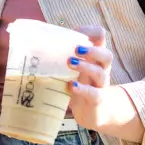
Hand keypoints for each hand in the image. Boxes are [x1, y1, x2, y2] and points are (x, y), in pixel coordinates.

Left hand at [66, 26, 142, 141]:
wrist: (93, 113)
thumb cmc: (80, 85)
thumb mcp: (73, 68)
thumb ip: (63, 55)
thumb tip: (38, 40)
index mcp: (95, 57)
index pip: (100, 37)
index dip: (90, 31)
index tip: (75, 33)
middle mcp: (101, 69)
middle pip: (107, 55)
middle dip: (92, 50)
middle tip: (76, 49)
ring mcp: (101, 86)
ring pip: (101, 73)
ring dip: (85, 66)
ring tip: (70, 63)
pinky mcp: (97, 100)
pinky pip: (95, 93)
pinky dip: (83, 89)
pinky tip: (72, 86)